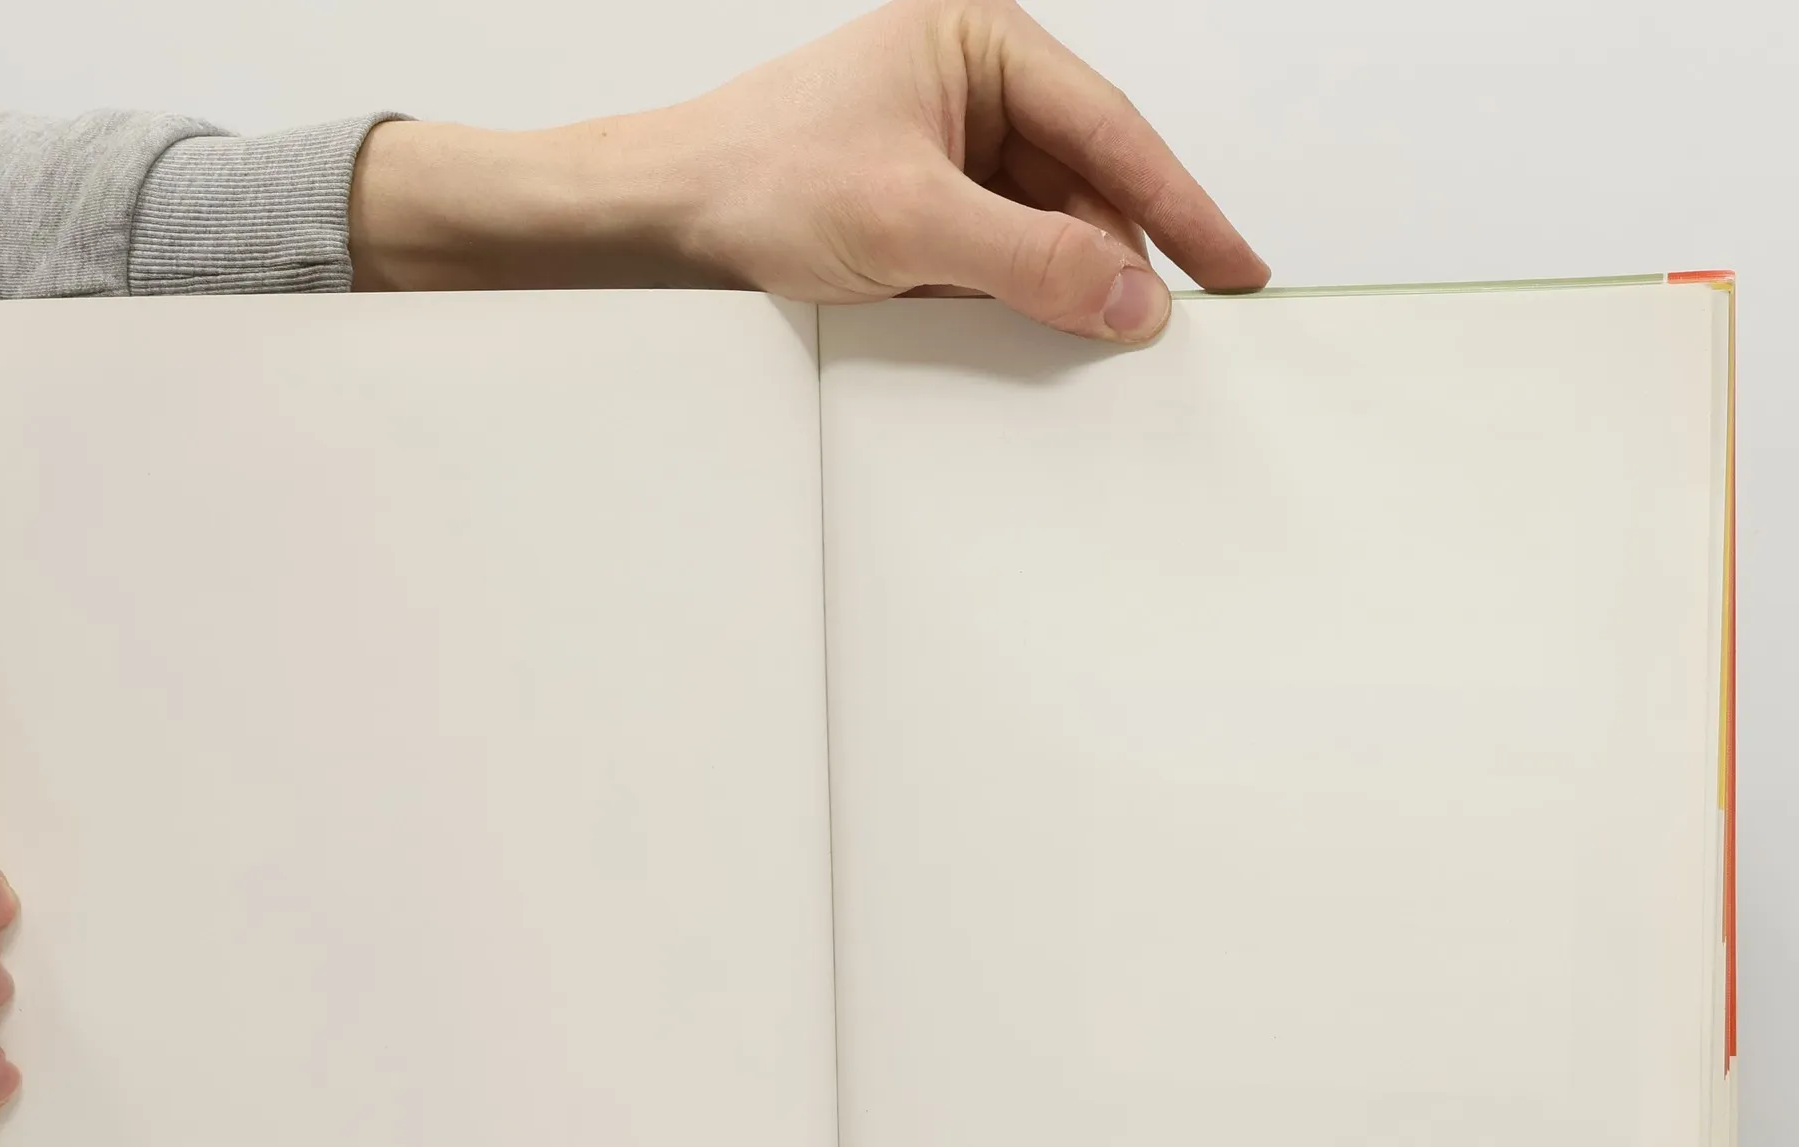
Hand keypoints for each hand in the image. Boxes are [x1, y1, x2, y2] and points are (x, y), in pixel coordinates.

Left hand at [350, 0, 1266, 344]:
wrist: (665, 217)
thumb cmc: (758, 178)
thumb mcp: (911, 222)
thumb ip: (1034, 260)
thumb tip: (1133, 300)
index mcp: (979, 44)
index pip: (1110, 130)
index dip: (1182, 206)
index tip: (1237, 265)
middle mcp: (972, 87)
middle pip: (1088, 180)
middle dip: (1129, 255)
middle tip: (1182, 327)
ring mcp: (949, 148)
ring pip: (1050, 224)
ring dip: (1076, 284)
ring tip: (1111, 344)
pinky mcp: (926, 206)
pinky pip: (1006, 254)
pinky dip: (1030, 297)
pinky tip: (1046, 337)